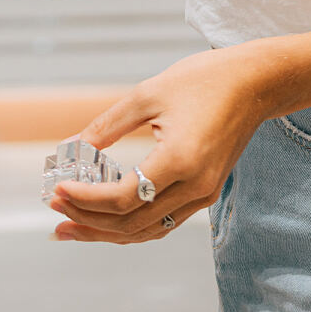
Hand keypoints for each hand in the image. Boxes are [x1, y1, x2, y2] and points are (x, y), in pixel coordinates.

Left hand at [49, 45, 272, 244]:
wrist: (256, 83)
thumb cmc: (204, 79)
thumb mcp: (150, 93)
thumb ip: (109, 125)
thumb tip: (72, 147)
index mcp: (180, 160)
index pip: (123, 197)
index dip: (85, 198)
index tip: (56, 189)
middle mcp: (194, 187)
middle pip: (130, 223)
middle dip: (87, 219)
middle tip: (54, 210)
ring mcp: (203, 195)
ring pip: (145, 231)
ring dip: (105, 231)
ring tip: (70, 225)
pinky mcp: (206, 194)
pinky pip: (161, 223)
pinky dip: (130, 225)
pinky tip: (107, 219)